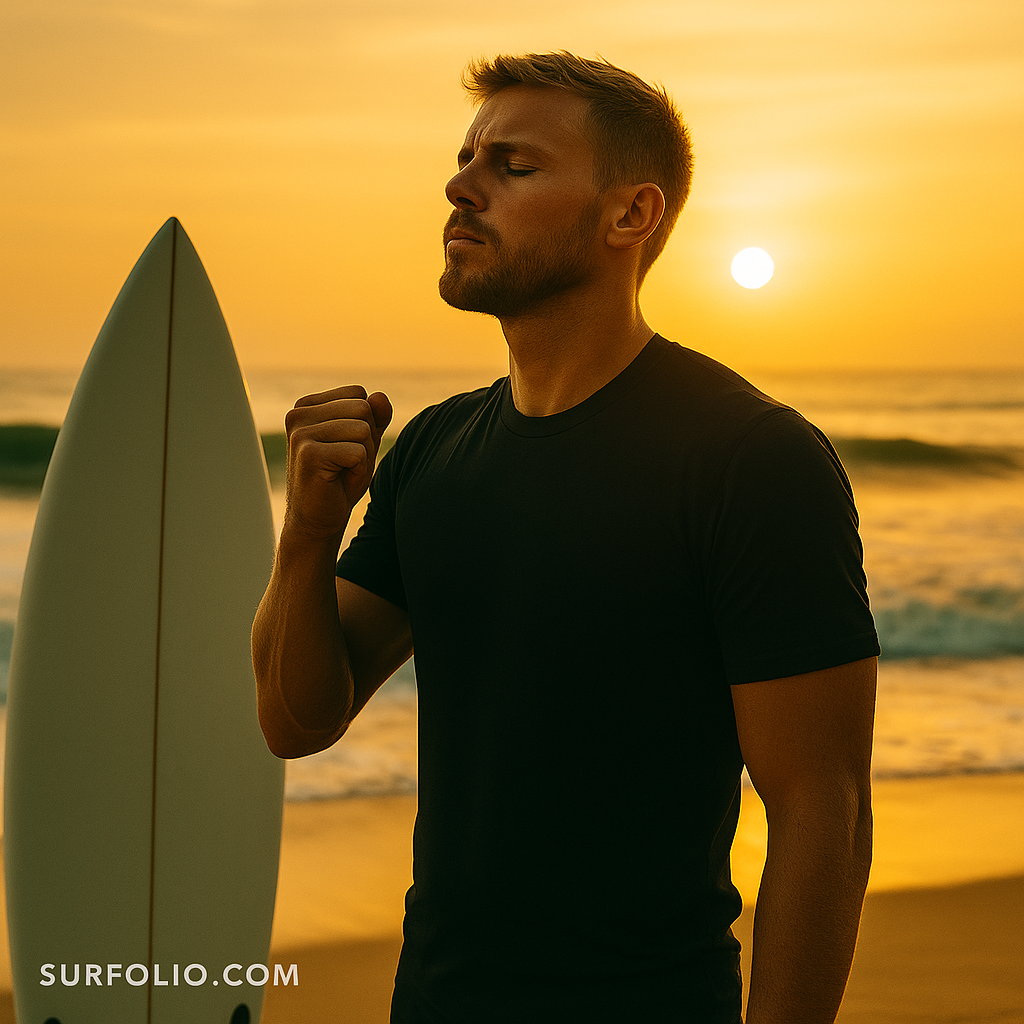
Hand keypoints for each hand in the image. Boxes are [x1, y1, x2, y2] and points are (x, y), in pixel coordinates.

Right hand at [282, 385, 392, 543]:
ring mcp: (300, 433)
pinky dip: (358, 470)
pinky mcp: (308, 454)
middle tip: (345, 463)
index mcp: (307, 405)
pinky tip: (337, 481)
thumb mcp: (364, 442)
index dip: (365, 424)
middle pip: (363, 409)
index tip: (345, 448)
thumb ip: (375, 417)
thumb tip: (380, 396)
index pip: (359, 395)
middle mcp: (298, 413)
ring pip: (362, 429)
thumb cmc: (340, 480)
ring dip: (363, 456)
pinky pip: (357, 452)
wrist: (317, 520)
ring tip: (341, 471)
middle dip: (366, 440)